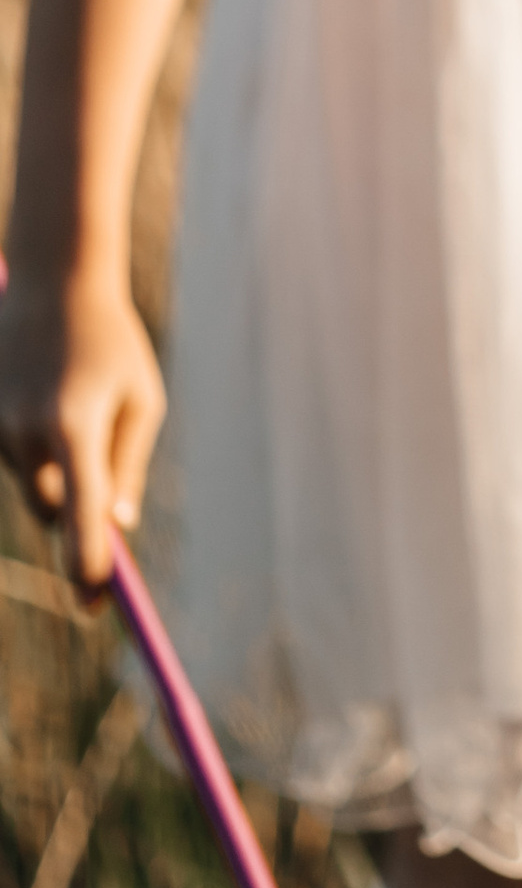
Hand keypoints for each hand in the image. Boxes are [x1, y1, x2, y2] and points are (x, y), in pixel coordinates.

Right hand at [0, 266, 163, 592]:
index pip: (80, 515)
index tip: (95, 604)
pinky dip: (34, 450)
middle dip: (76, 514)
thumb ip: (128, 466)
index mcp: (75, 426)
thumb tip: (115, 530)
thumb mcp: (141, 399)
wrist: (53, 283)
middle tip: (104, 506)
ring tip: (75, 404)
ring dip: (56, 470)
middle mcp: (26, 432)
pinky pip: (15, 462)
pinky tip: (44, 398)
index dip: (87, 565)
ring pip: (33, 486)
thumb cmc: (111, 343)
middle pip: (52, 511)